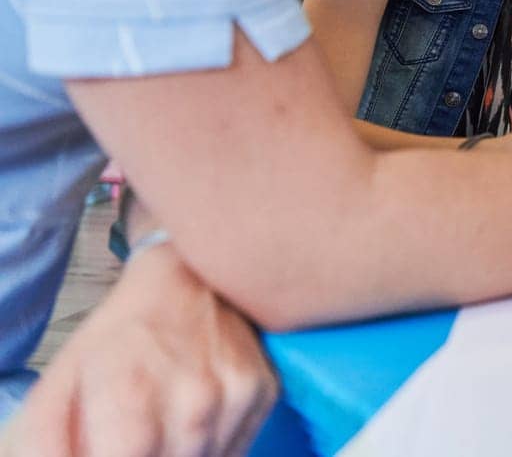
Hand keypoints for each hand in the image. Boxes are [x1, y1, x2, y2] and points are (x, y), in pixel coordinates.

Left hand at [2, 244, 276, 456]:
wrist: (188, 273)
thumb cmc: (118, 334)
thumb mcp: (59, 386)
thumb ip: (48, 444)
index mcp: (131, 396)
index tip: (114, 446)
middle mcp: (193, 398)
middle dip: (147, 456)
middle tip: (134, 435)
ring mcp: (235, 396)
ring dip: (178, 455)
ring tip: (163, 426)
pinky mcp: (263, 392)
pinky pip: (234, 449)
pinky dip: (210, 447)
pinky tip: (193, 420)